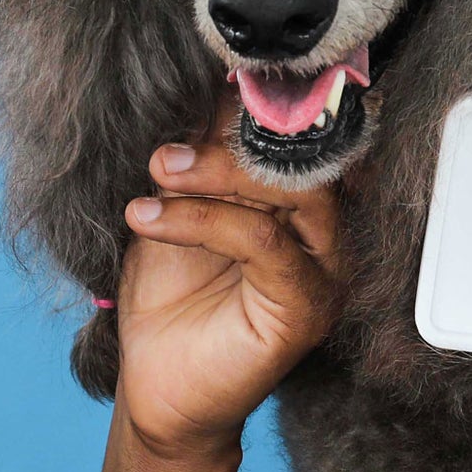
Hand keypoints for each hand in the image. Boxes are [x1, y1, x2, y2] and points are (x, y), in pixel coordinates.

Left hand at [112, 100, 341, 461]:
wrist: (156, 387)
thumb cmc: (167, 299)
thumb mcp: (173, 208)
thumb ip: (193, 157)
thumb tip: (191, 84)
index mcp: (296, 200)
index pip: (289, 132)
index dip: (250, 103)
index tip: (198, 84)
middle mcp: (322, 230)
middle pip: (296, 156)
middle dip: (225, 143)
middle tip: (163, 154)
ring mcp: (323, 269)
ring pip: (288, 192)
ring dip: (212, 175)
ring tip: (157, 176)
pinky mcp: (306, 305)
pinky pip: (264, 243)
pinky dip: (201, 221)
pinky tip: (148, 219)